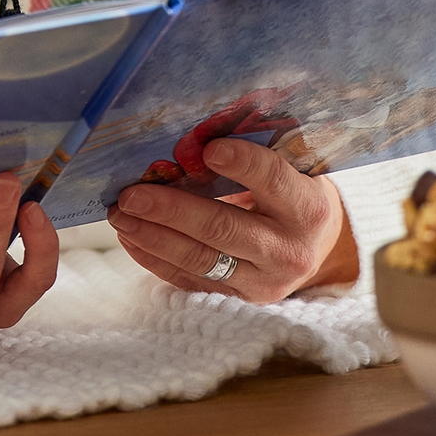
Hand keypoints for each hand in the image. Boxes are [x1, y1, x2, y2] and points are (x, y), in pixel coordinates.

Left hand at [108, 139, 353, 303]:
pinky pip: (190, 281)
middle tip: (132, 194)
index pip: (274, 181)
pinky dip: (155, 259)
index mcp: (308, 208)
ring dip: (153, 236)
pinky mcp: (239, 298)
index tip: (209, 148)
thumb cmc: (293, 192)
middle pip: (223, 228)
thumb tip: (194, 137)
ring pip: (201, 260)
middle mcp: (289, 250)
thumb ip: (254, 150)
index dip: (243, 164)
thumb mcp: (291, 168)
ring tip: (121, 215)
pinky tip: (131, 238)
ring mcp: (263, 281)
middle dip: (172, 210)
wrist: (314, 248)